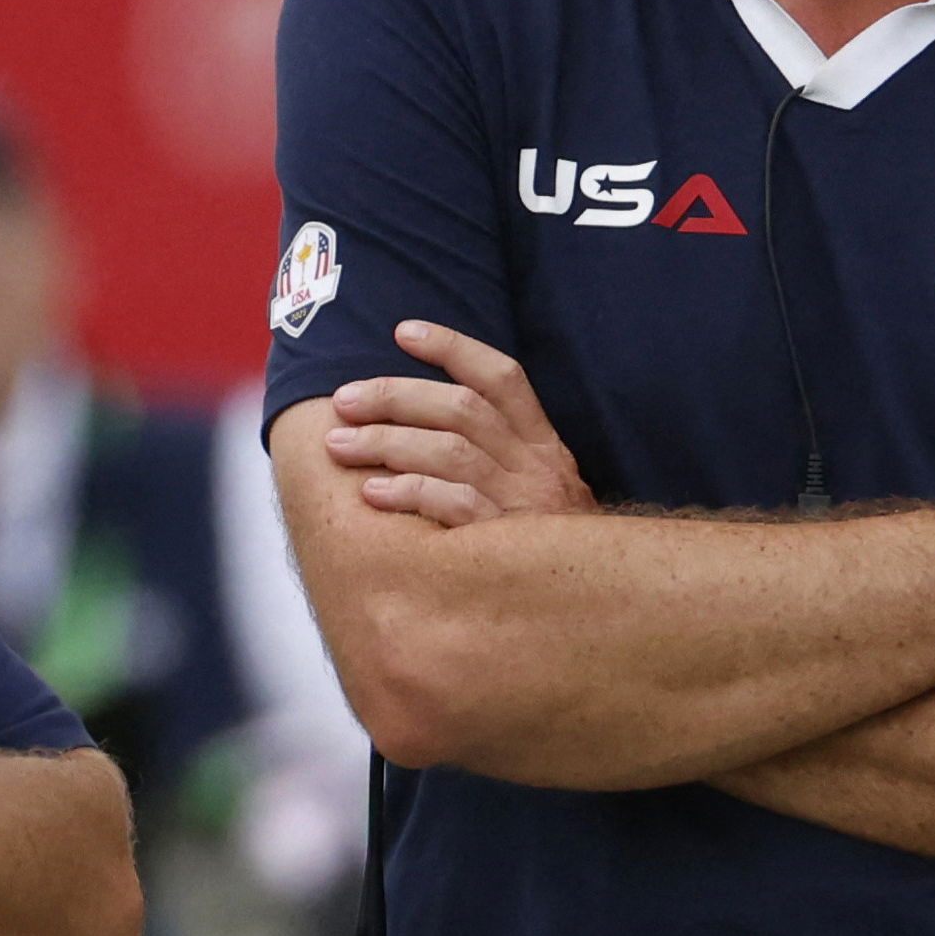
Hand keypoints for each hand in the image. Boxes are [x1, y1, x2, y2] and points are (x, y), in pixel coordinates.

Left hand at [325, 324, 598, 526]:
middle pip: (462, 409)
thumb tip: (422, 417)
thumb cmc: (547, 546)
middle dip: (395, 396)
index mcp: (544, 445)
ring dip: (386, 442)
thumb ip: (499, 454)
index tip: (402, 331)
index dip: (453, 348)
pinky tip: (370, 493)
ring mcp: (522, 504)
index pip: (502, 378)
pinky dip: (408, 493)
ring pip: (450, 452)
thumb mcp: (540, 490)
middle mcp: (536, 467)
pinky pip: (453, 506)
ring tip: (338, 445)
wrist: (596, 604)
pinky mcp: (506, 545)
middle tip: (343, 400)